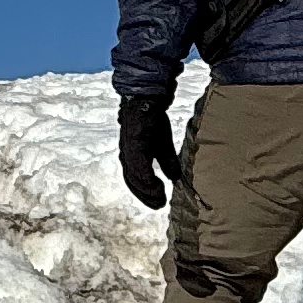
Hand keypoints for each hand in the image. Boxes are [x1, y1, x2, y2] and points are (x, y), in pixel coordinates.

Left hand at [117, 95, 181, 210]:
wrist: (147, 99)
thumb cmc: (153, 120)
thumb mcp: (163, 144)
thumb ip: (168, 162)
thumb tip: (174, 179)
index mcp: (132, 157)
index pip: (135, 180)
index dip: (145, 193)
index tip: (158, 203)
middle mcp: (127, 155)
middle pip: (132, 181)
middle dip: (145, 195)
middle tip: (159, 204)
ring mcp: (129, 149)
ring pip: (134, 176)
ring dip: (146, 190)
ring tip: (160, 197)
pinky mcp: (134, 143)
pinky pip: (138, 165)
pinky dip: (146, 178)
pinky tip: (157, 184)